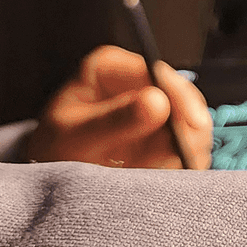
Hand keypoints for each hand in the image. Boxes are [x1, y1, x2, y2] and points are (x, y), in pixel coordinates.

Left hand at [23, 46, 212, 169]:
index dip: (178, 96)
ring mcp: (155, 108)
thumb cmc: (54, 151)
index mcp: (109, 68)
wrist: (53, 177)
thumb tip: (157, 101)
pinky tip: (167, 174)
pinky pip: (190, 145)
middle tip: (190, 154)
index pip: (155, 73)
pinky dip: (185, 161)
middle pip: (182, 96)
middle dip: (190, 126)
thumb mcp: (74, 137)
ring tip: (170, 169)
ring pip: (192, 122)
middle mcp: (137, 82)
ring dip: (189, 147)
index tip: (190, 123)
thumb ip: (113, 121)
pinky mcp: (165, 134)